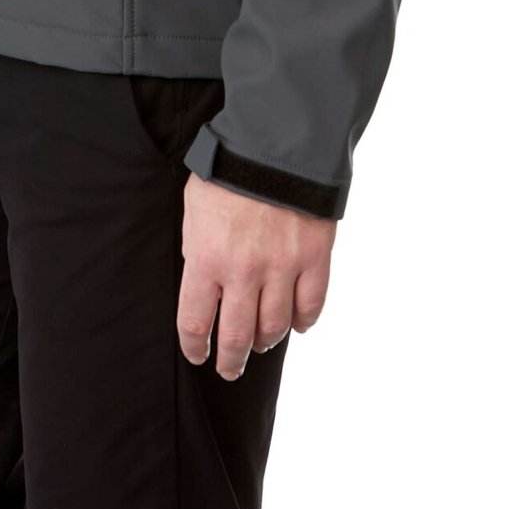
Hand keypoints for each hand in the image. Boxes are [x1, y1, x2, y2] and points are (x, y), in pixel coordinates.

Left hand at [177, 173, 335, 377]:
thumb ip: (198, 248)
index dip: (195, 347)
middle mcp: (244, 271)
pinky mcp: (314, 257)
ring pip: (275, 327)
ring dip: (265, 342)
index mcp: (206, 258)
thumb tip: (204, 281)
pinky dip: (304, 322)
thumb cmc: (228, 169)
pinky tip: (296, 324)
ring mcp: (282, 267)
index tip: (198, 355)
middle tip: (228, 369)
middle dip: (230, 361)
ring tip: (260, 344)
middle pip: (237, 337)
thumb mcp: (194, 207)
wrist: (276, 139)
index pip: (195, 322)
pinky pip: (312, 306)